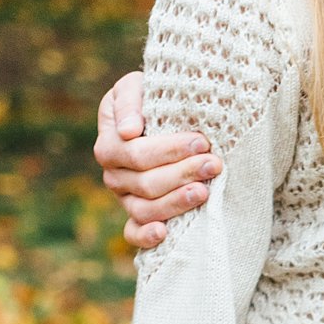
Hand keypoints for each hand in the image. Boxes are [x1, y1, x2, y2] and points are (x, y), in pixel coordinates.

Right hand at [94, 71, 219, 250]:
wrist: (160, 114)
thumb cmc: (150, 97)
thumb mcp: (136, 86)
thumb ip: (130, 101)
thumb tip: (128, 131)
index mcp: (109, 143)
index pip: (137, 154)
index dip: (169, 151)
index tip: (202, 142)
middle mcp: (113, 174)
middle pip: (145, 183)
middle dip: (182, 173)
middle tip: (213, 164)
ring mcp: (125, 198)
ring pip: (145, 209)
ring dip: (176, 202)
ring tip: (205, 192)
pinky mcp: (137, 216)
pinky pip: (133, 233)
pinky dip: (146, 236)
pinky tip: (164, 234)